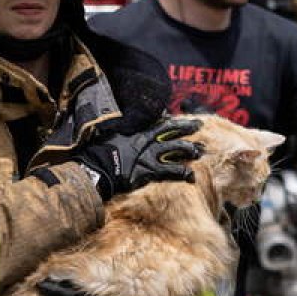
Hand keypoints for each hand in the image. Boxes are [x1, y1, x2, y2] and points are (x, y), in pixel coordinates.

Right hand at [76, 117, 202, 200]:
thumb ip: (121, 134)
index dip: (172, 121)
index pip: (158, 125)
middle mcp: (145, 144)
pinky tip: (191, 175)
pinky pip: (169, 172)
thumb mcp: (110, 139)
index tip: (181, 119)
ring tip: (200, 151)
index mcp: (136, 135)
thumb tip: (123, 131)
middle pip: (170, 132)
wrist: (96, 169)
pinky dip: (181, 173)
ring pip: (174, 150)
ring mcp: (148, 157)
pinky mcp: (148, 172)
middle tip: (199, 125)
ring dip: (188, 149)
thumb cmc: (99, 155)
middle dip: (186, 128)